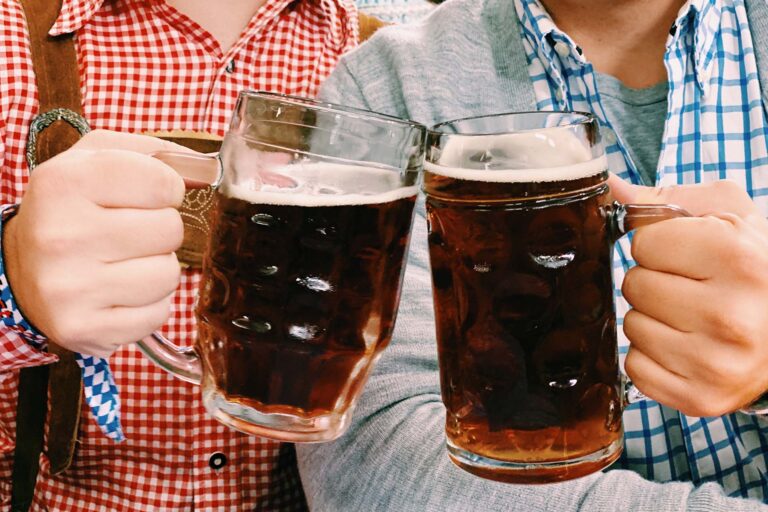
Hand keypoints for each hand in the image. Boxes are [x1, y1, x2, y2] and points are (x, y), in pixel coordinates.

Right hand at [4, 130, 187, 357]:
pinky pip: (158, 313)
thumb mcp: (97, 161)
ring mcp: (70, 288)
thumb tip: (207, 171)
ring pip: (169, 274)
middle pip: (170, 229)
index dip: (166, 189)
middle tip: (131, 233)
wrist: (22, 268)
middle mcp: (61, 235)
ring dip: (158, 268)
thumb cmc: (72, 208)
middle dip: (162, 229)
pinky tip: (120, 293)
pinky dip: (149, 304)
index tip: (147, 197)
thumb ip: (156, 155)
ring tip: (125, 263)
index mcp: (64, 182)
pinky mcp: (83, 328)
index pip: (162, 182)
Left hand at [609, 175, 767, 416]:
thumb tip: (608, 187)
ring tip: (692, 316)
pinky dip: (652, 356)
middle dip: (654, 280)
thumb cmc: (755, 265)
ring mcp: (716, 364)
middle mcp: (730, 316)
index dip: (659, 244)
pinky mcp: (701, 399)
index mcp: (738, 260)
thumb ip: (662, 200)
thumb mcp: (726, 216)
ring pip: (631, 327)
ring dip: (652, 318)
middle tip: (691, 286)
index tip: (687, 253)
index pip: (643, 243)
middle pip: (634, 285)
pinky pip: (635, 368)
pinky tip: (687, 345)